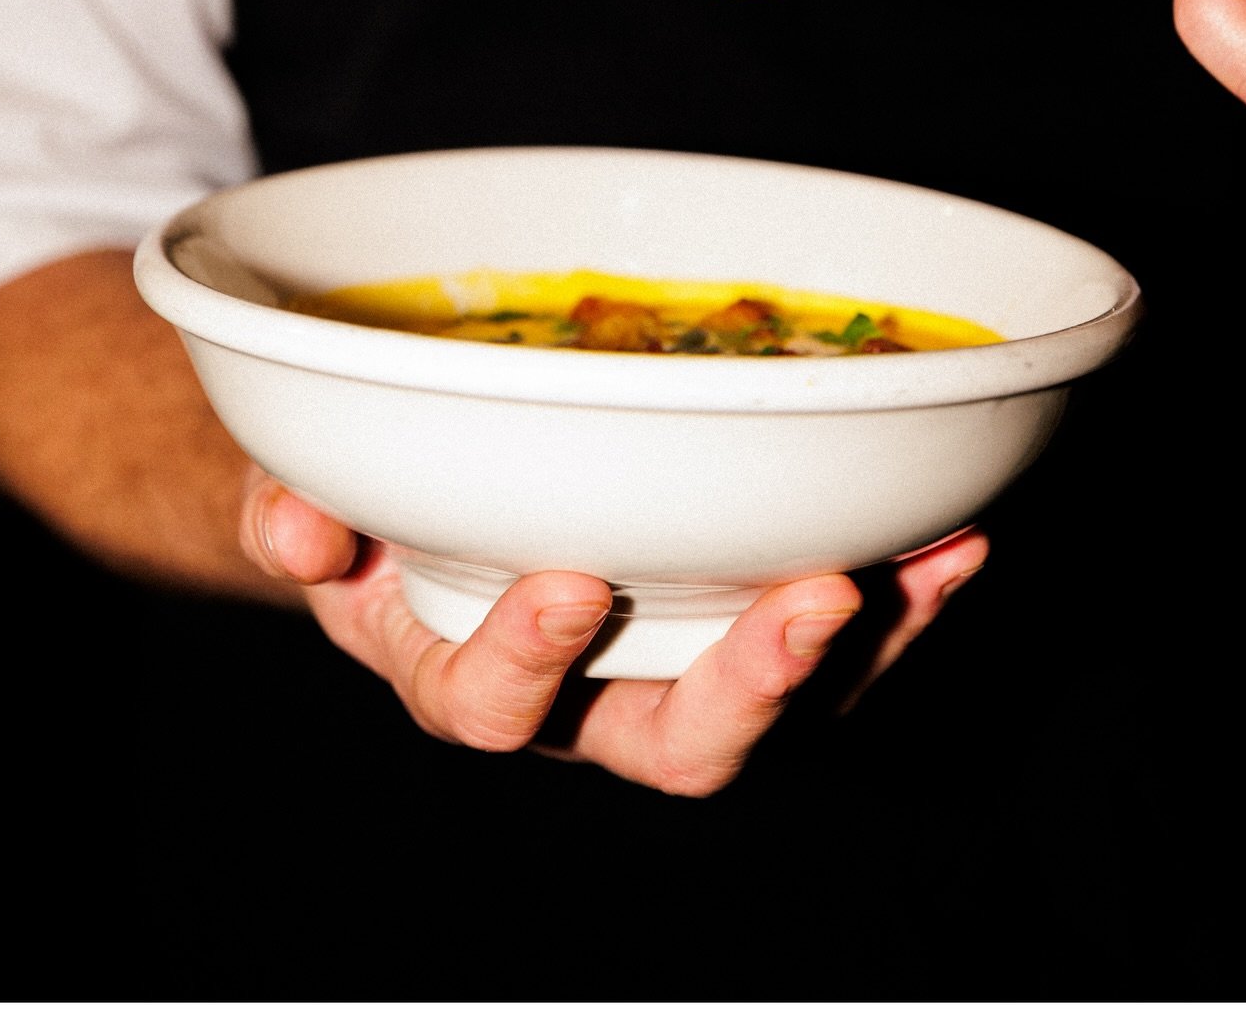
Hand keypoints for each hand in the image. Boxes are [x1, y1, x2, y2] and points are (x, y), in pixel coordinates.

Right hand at [239, 467, 987, 794]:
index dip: (528, 659)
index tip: (570, 583)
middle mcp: (585, 699)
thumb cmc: (368, 507)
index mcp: (463, 668)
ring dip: (858, 647)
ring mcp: (676, 667)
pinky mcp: (746, 627)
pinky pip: (837, 643)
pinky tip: (953, 538)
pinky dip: (904, 598)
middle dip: (749, 686)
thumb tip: (296, 525)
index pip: (489, 703)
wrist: (429, 504)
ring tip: (919, 567)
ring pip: (777, 704)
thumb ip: (291, 513)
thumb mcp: (305, 502)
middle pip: (672, 744)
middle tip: (813, 603)